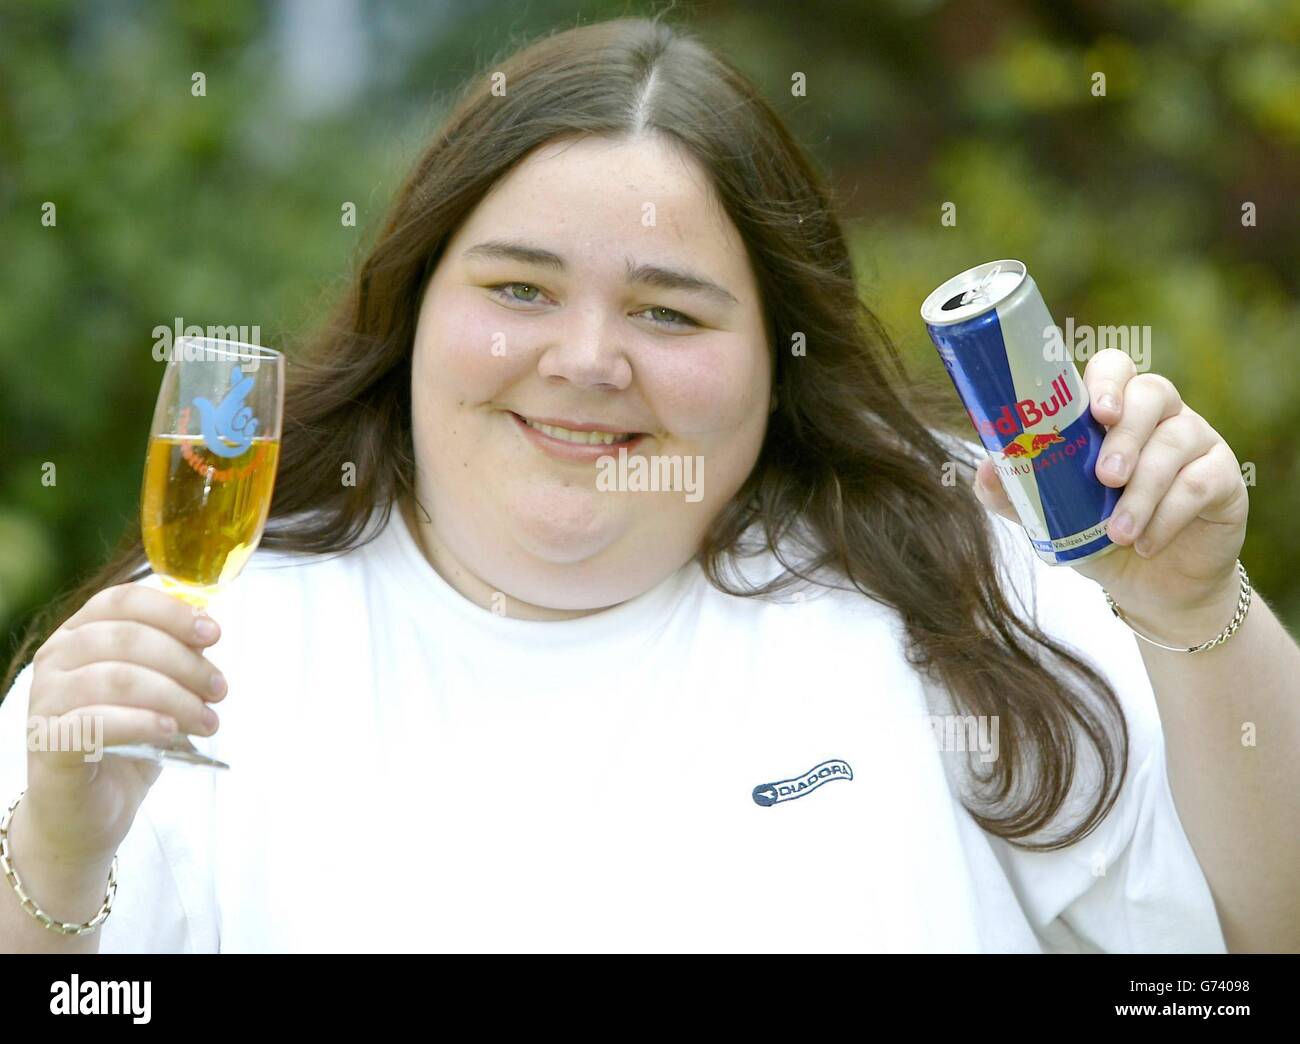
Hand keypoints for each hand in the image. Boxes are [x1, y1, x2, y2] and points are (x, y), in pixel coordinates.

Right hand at [21, 585, 224, 864]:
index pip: (121, 601)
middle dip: (185, 662)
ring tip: (207, 721)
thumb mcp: (157, 692)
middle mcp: (55, 660)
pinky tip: (170, 731)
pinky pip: (96, 721)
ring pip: (116, 678)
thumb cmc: (125, 743)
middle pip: (126, 638)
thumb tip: (205, 630)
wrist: (87, 814)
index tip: (214, 634)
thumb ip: (174, 657)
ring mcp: (44, 700)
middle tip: (219, 690)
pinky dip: (142, 721)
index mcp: (79, 635)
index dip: (172, 612)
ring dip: (175, 696)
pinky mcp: (46, 743)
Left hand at [972, 348, 1248, 630]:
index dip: (1107, 381)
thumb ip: (1014, 493)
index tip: (1096, 411)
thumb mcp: (1048, 516)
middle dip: (1126, 434)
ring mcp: (1197, 441)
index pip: (1114, 369)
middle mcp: (1159, 414)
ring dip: (1144, 489)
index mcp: (1113, 410)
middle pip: (1152, 394)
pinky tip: (1146, 543)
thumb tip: (982, 468)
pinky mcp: (1224, 476)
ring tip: (1118, 532)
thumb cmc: (1094, 533)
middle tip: (1105, 476)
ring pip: (1177, 441)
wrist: (1150, 585)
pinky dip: (1169, 515)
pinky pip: (1201, 483)